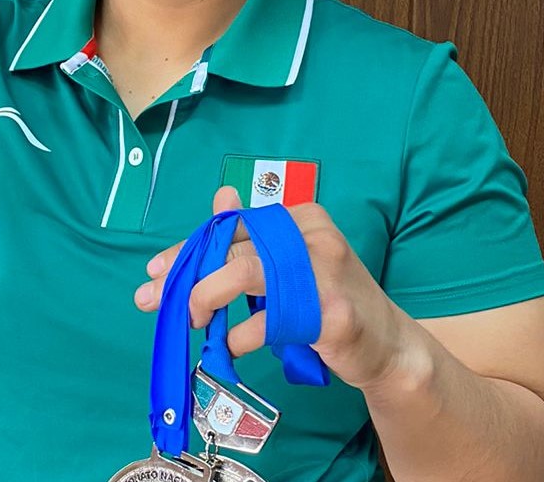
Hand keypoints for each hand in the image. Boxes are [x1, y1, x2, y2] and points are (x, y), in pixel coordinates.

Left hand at [134, 187, 403, 389]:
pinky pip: (269, 321)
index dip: (188, 248)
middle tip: (158, 302)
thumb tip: (220, 196)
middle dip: (187, 275)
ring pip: (245, 272)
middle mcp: (314, 236)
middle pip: (233, 246)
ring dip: (207, 298)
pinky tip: (230, 346)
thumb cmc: (329, 301)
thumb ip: (253, 238)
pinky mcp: (332, 313)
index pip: (231, 224)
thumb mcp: (291, 263)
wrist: (388, 345)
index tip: (155, 272)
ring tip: (196, 321)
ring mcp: (326, 273)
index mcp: (301, 217)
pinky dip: (239, 336)